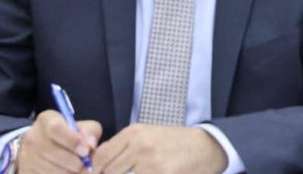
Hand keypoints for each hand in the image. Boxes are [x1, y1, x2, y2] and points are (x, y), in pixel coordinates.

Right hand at [18, 109, 101, 173]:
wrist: (43, 147)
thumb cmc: (68, 135)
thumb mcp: (81, 127)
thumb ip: (89, 132)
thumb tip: (90, 145)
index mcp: (46, 120)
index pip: (55, 128)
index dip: (72, 141)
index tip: (85, 151)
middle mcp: (32, 137)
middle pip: (53, 152)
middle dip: (74, 162)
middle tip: (85, 165)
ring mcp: (26, 155)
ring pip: (50, 169)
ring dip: (68, 172)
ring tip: (76, 170)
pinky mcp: (25, 171)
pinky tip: (66, 172)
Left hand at [91, 124, 226, 173]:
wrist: (204, 147)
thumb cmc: (174, 142)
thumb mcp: (147, 135)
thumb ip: (123, 146)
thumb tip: (98, 163)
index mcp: (134, 133)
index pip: (101, 156)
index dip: (97, 169)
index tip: (100, 172)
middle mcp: (140, 146)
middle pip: (108, 171)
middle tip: (118, 173)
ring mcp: (150, 164)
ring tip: (137, 172)